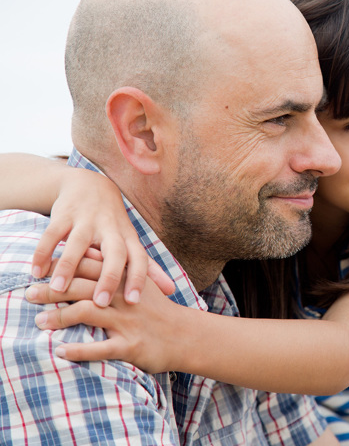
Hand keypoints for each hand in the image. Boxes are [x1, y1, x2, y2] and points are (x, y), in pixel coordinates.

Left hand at [25, 266, 182, 373]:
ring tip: (39, 322)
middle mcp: (125, 298)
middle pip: (83, 287)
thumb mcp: (140, 284)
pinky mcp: (130, 345)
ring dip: (59, 317)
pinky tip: (60, 351)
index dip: (64, 265)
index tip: (41, 268)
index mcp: (127, 280)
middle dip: (53, 290)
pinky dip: (78, 350)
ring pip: (87, 313)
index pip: (91, 265)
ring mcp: (128, 322)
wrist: (187, 335)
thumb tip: (88, 254)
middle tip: (29, 294)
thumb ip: (116, 270)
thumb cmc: (159, 311)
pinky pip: (100, 348)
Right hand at [31, 168, 174, 305]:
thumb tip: (172, 291)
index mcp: (128, 238)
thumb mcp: (131, 242)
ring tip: (58, 289)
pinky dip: (43, 252)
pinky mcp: (65, 214)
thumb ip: (150, 268)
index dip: (140, 279)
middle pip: (114, 252)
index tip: (134, 302)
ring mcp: (87, 220)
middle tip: (100, 302)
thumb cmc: (113, 225)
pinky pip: (52, 234)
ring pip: (78, 243)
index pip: (139, 259)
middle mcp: (111, 228)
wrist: (91, 185)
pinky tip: (36, 272)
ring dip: (67, 266)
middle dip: (109, 276)